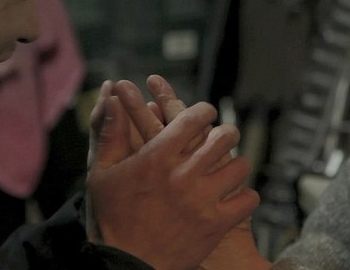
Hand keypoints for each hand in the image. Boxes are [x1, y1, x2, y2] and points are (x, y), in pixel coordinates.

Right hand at [86, 77, 259, 269]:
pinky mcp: (216, 225)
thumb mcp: (102, 171)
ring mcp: (202, 200)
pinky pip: (248, 200)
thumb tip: (112, 96)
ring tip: (229, 168)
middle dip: (226, 134)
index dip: (205, 111)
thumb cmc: (110, 217)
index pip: (195, 117)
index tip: (206, 115)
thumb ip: (111, 131)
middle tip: (223, 138)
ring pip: (241, 166)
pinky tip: (234, 197)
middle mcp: (183, 174)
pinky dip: (245, 197)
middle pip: (226, 136)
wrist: (123, 265)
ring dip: (236, 164)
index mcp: (157, 156)